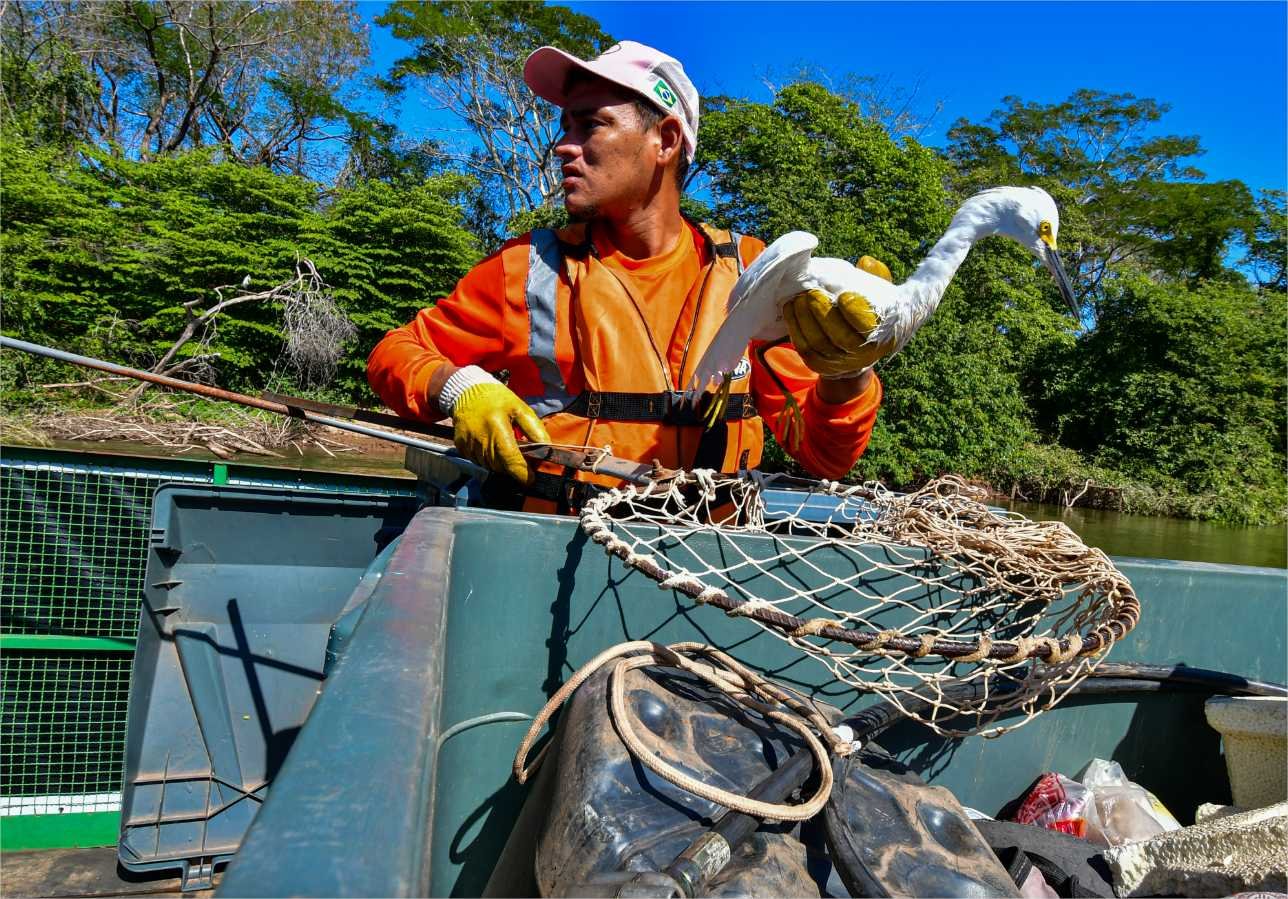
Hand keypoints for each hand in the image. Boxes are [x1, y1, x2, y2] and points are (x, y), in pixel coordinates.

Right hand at [448, 378, 549, 483]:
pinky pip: (478, 462)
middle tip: (520, 457)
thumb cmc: (497, 399)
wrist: (466, 391)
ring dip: (500, 463)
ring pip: (490, 466)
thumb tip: (546, 448)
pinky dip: (487, 459)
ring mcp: (469, 444)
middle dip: (513, 467)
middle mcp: (481, 438)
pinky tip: (490, 444)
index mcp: (497, 426)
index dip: (522, 473)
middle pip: (501, 466)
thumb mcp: (520, 408)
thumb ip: (534, 429)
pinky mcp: (461, 447)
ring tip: (503, 446)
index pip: (511, 459)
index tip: (531, 479)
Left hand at [783, 255, 894, 377]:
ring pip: (818, 342)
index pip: (868, 326)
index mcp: (881, 335)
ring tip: (799, 298)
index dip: (856, 312)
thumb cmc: (869, 312)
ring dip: (804, 318)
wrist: (858, 348)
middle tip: (812, 292)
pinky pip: (804, 347)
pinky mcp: (818, 364)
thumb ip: (877, 276)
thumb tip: (865, 261)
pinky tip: (791, 308)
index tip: (844, 295)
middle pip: (840, 337)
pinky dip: (795, 326)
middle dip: (823, 313)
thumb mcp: (880, 295)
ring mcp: (837, 362)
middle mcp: (860, 354)